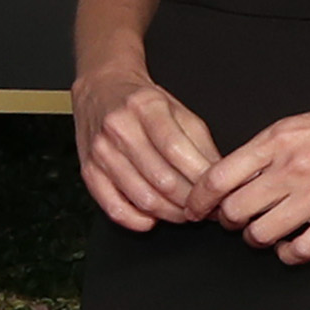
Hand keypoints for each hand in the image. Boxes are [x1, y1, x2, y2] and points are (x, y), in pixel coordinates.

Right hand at [73, 58, 224, 232]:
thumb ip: (201, 144)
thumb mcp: (179, 111)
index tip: (218, 192)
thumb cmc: (143, 102)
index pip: (179, 153)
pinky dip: (136, 220)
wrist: (101, 89)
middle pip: (163, 180)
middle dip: (191, 202)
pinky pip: (113, 207)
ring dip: (170, 213)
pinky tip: (152, 219)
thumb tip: (221, 178)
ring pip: (142, 197)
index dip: (202, 180)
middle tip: (206, 209)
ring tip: (185, 213)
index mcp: (147, 108)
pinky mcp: (88, 171)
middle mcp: (120, 129)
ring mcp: (101, 152)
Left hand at [203, 60, 309, 264]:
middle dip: (230, 222)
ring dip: (259, 239)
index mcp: (277, 141)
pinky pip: (299, 251)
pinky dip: (290, 254)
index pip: (216, 178)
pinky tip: (295, 245)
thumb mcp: (300, 124)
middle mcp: (292, 168)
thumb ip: (264, 150)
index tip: (196, 211)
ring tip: (269, 231)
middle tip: (241, 221)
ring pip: (260, 235)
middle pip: (233, 212)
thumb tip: (229, 176)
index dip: (198, 201)